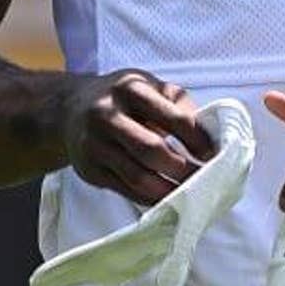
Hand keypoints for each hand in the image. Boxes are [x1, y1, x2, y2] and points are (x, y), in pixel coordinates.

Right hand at [59, 69, 215, 205]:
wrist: (71, 108)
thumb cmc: (124, 98)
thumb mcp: (151, 87)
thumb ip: (180, 105)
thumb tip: (210, 136)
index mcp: (130, 88)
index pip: (173, 118)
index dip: (197, 140)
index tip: (212, 154)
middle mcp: (107, 114)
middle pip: (152, 151)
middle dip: (183, 170)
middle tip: (205, 180)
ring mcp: (94, 143)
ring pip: (137, 176)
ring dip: (168, 191)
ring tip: (190, 195)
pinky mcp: (88, 169)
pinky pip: (125, 190)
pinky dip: (150, 198)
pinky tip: (167, 198)